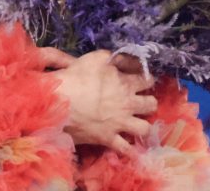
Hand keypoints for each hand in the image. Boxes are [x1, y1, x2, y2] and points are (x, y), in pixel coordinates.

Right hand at [39, 48, 157, 154]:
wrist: (58, 102)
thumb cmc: (76, 77)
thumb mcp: (95, 59)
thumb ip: (115, 58)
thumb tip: (128, 59)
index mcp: (125, 83)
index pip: (148, 80)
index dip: (148, 79)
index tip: (143, 79)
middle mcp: (128, 104)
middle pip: (151, 105)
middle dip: (149, 102)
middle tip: (141, 101)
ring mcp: (120, 124)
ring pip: (144, 128)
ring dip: (142, 125)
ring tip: (136, 123)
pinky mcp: (109, 138)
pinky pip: (126, 149)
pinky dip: (130, 150)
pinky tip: (131, 149)